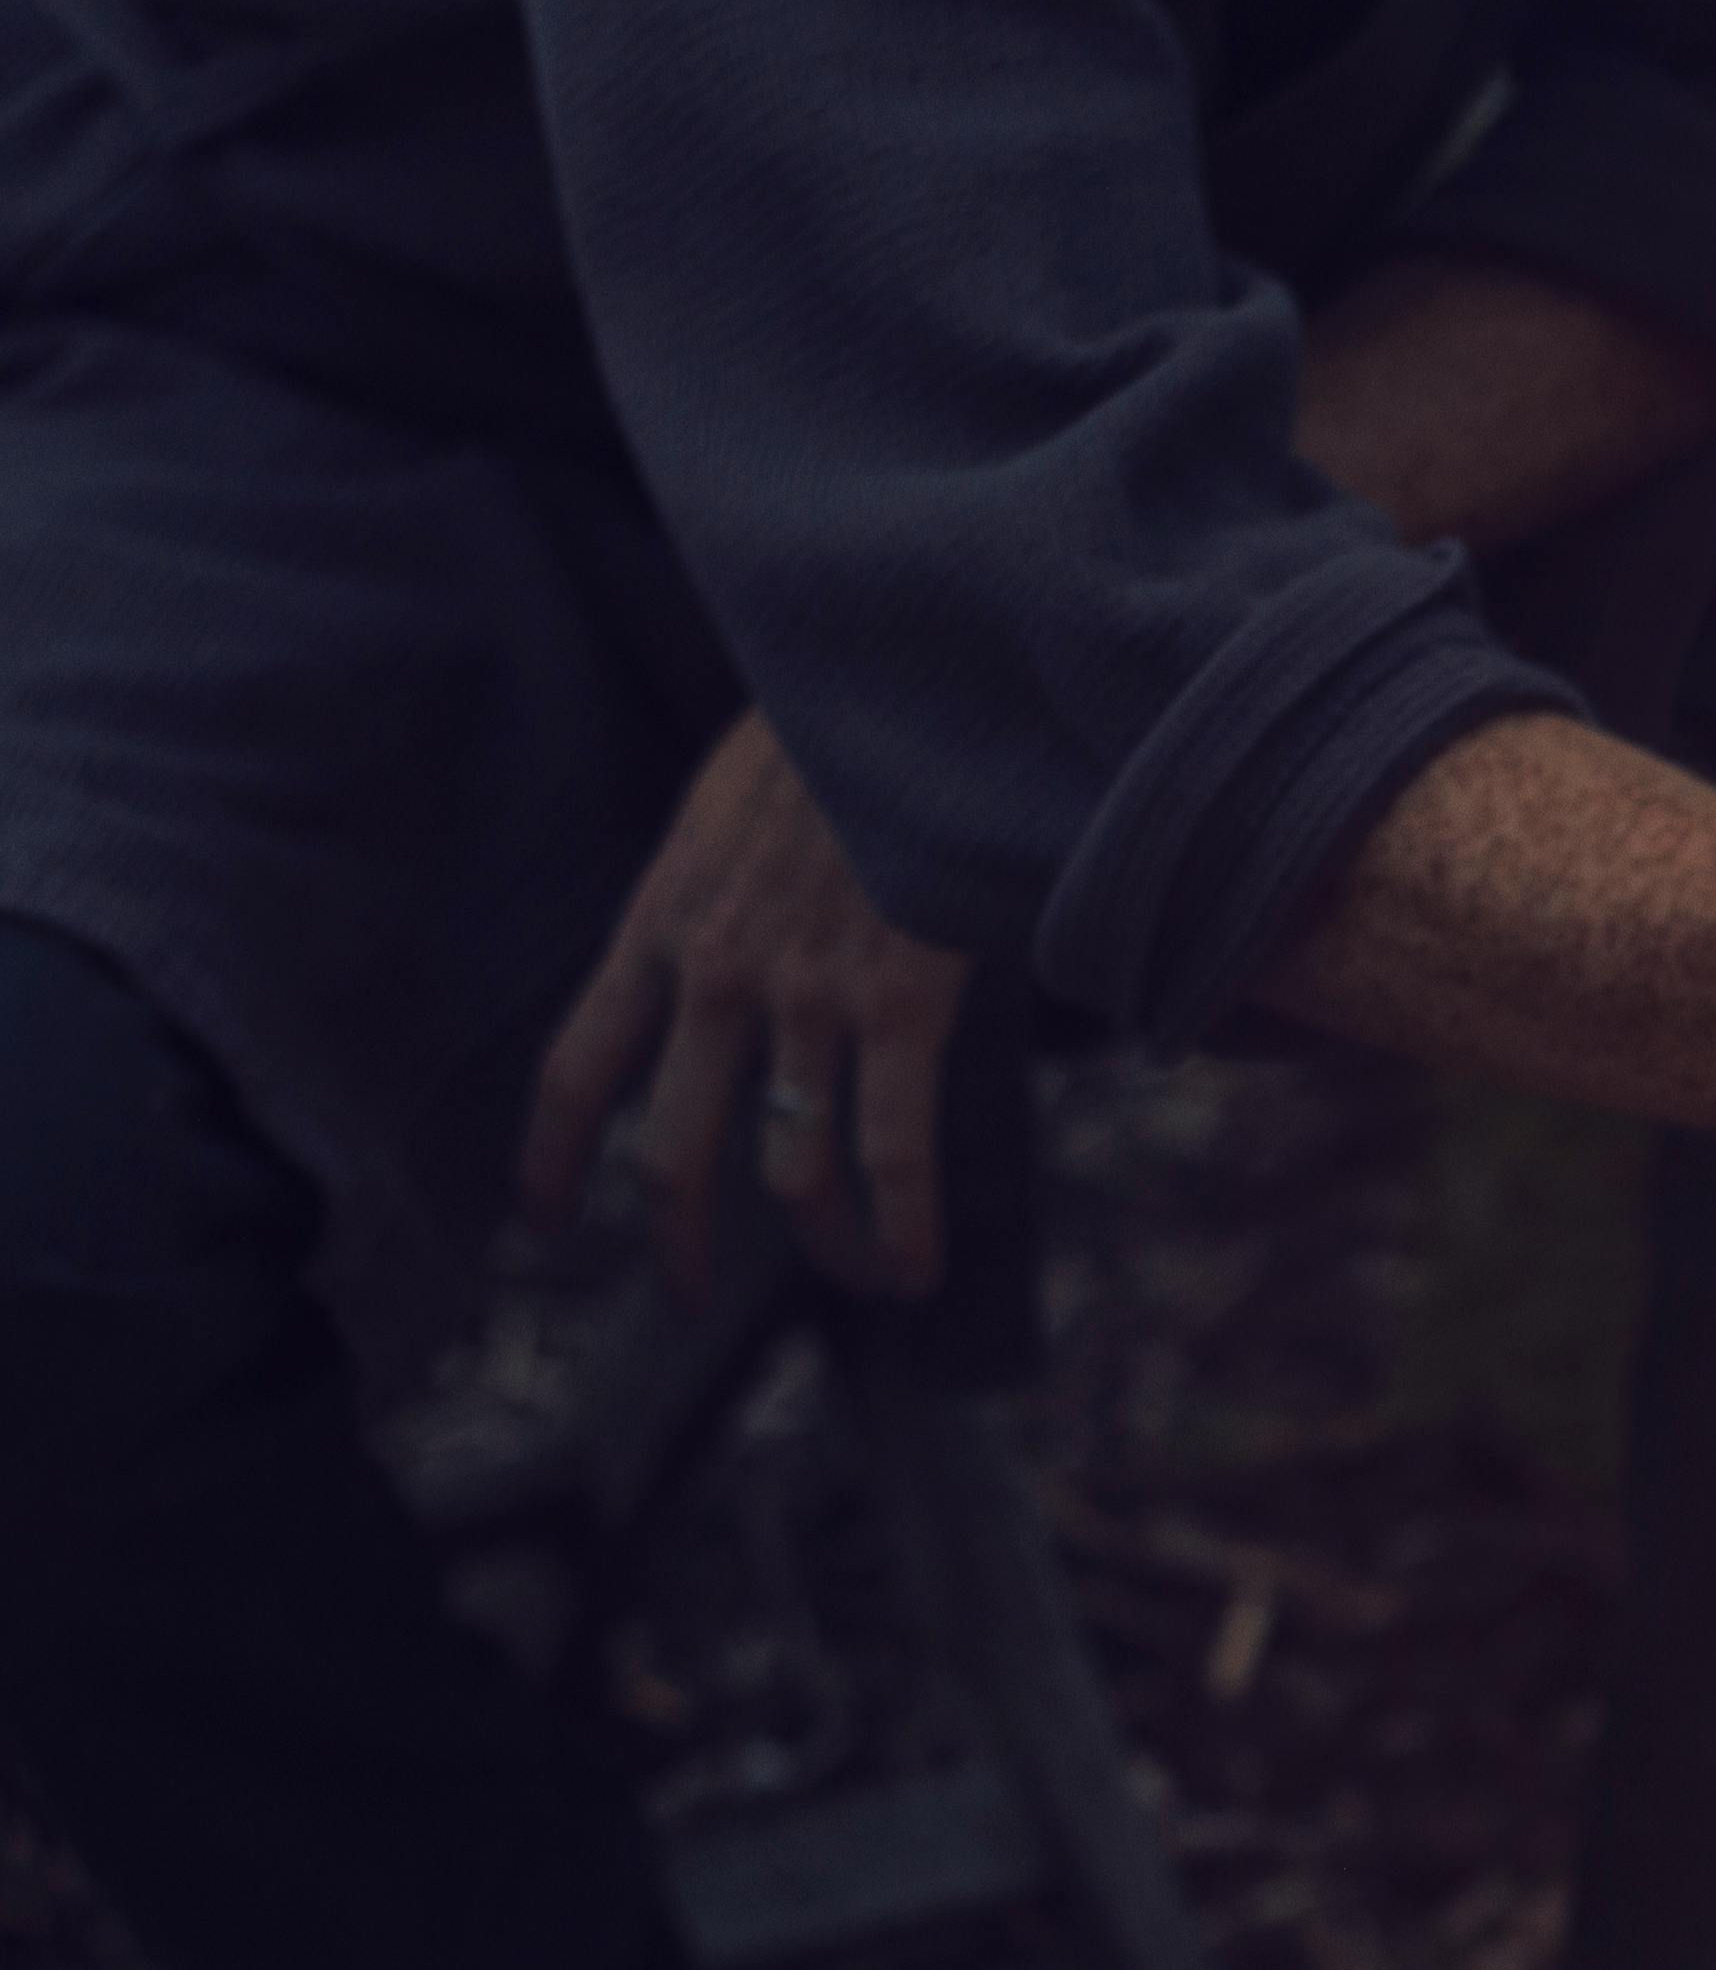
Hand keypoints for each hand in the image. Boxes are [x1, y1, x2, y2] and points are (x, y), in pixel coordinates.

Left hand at [528, 713, 965, 1296]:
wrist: (894, 673)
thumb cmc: (833, 731)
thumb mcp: (734, 809)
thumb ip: (728, 894)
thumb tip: (755, 946)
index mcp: (663, 923)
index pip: (578, 1065)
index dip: (552, 1161)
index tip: (543, 1225)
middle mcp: (717, 975)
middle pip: (672, 1152)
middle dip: (675, 1245)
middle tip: (682, 1296)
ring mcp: (806, 997)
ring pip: (793, 1175)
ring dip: (828, 1251)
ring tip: (864, 1283)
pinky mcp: (898, 1003)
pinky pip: (892, 1152)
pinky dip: (903, 1228)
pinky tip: (918, 1270)